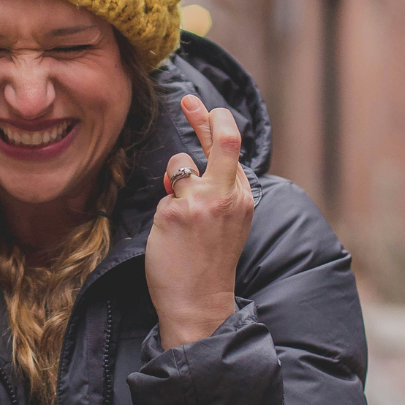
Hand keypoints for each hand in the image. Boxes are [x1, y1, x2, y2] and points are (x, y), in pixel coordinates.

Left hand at [146, 95, 254, 348]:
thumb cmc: (209, 264)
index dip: (214, 122)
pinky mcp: (174, 213)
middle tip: (188, 100)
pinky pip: (162, 195)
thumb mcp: (228, 222)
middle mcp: (227, 195)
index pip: (232, 148)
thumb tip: (188, 162)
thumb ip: (217, 190)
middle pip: (223, 138)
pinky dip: (162, 211)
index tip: (197, 105)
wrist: (200, 304)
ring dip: (172, 179)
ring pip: (179, 164)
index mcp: (243, 197)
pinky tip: (170, 237)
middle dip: (204, 115)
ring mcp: (202, 202)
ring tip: (178, 215)